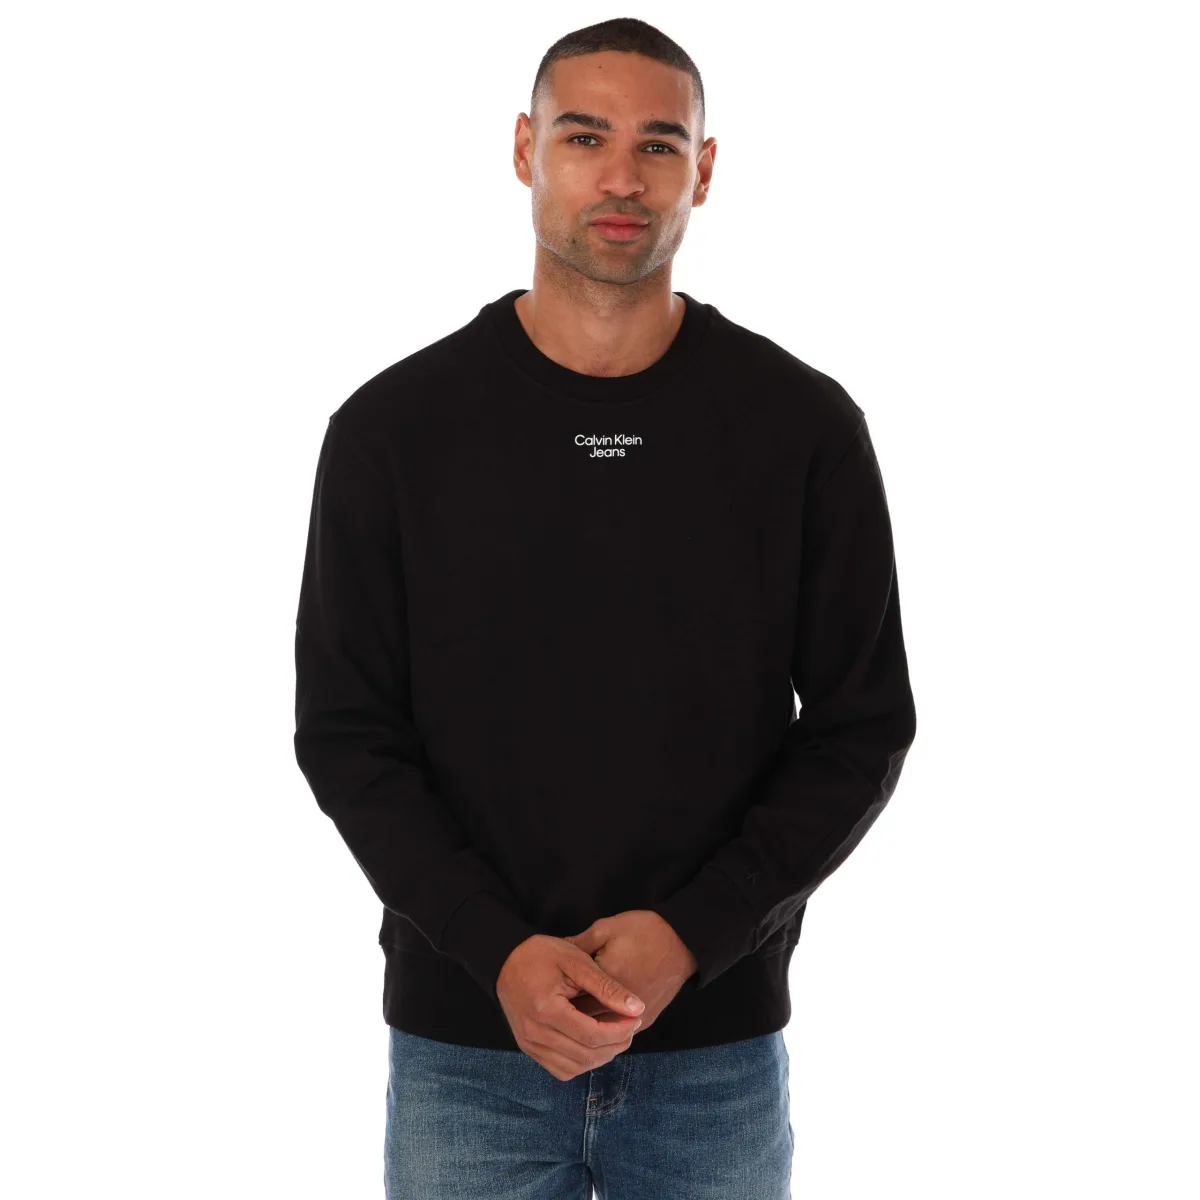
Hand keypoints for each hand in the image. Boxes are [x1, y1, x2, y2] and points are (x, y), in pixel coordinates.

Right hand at [496, 934, 645, 1080]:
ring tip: (616, 1035)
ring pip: (574, 1068)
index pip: (592, 1036)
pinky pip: (560, 1069)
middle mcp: (534, 1033)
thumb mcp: (576, 961)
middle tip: (631, 1027)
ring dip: (601, 1057)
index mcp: (546, 1010)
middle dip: (615, 1045)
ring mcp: (529, 1044)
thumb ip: (606, 986)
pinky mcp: (528, 1048)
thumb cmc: (542, 954)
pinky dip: (582, 1062)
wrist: (506, 960)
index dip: (620, 1031)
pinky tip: (594, 1044)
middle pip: (585, 1056)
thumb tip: (637, 1008)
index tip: (636, 1017)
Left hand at [563, 910, 696, 1032]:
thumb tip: (554, 952)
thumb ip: (578, 944)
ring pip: (602, 1032)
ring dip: (588, 1025)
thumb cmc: (643, 931)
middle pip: (585, 1021)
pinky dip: (605, 1028)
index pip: (572, 1002)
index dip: (558, 999)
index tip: (547, 992)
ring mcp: (636, 1018)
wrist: (683, 941)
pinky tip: (594, 1017)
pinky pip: (619, 1033)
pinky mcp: (646, 1020)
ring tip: (571, 1014)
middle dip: (570, 1015)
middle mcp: (620, 1006)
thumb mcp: (605, 929)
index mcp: (606, 982)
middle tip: (555, 1007)